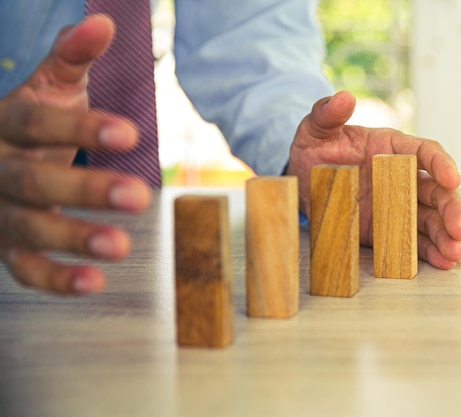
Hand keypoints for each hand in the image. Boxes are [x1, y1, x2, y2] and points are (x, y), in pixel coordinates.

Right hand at [0, 15, 150, 294]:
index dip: (81, 129)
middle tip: (139, 195)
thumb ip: (71, 58)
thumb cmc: (27, 121)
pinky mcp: (5, 247)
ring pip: (27, 229)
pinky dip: (56, 279)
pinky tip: (94, 283)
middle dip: (85, 190)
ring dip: (73, 239)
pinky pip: (23, 270)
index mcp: (3, 123)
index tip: (131, 135)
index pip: (36, 123)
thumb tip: (101, 22)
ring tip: (120, 246)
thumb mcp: (45, 86)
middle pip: (32, 181)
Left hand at [286, 90, 460, 268]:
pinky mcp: (388, 230)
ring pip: (430, 217)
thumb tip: (343, 97)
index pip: (425, 151)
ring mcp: (397, 205)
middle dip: (451, 209)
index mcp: (391, 148)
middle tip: (460, 230)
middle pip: (436, 190)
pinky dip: (429, 251)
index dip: (441, 164)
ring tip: (456, 254)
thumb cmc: (313, 150)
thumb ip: (326, 114)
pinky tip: (442, 262)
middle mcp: (401, 176)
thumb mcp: (314, 130)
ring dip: (446, 235)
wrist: (300, 182)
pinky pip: (413, 240)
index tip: (452, 178)